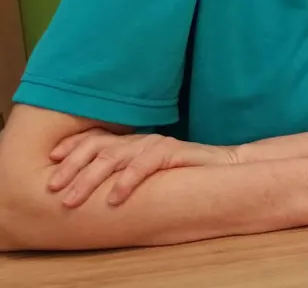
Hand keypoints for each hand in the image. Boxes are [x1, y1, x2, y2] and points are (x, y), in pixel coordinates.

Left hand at [46, 130, 237, 207]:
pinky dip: (126, 181)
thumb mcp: (149, 171)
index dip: (71, 148)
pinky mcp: (173, 151)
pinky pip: (144, 165)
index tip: (51, 163)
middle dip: (71, 169)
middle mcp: (140, 140)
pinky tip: (113, 197)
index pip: (94, 139)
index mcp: (132, 142)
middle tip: (53, 189)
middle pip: (97, 148)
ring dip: (89, 179)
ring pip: (114, 157)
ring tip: (72, 199)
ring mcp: (155, 144)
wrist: (225, 166)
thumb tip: (94, 186)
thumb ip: (126, 172)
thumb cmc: (184, 173)